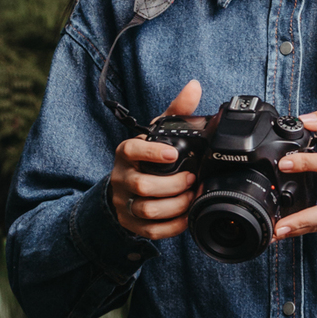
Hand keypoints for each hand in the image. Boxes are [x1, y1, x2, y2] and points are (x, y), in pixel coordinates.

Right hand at [109, 79, 201, 241]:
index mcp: (126, 154)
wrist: (122, 188)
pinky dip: (172, 226)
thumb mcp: (157, 132)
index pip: (131, 151)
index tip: (172, 154)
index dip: (151, 153)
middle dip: (172, 185)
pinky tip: (186, 217)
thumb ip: (176, 111)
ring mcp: (125, 203)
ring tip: (191, 197)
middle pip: (142, 186)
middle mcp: (122, 178)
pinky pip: (151, 231)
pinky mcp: (132, 224)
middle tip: (191, 180)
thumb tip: (194, 86)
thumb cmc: (145, 157)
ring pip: (147, 210)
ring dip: (175, 206)